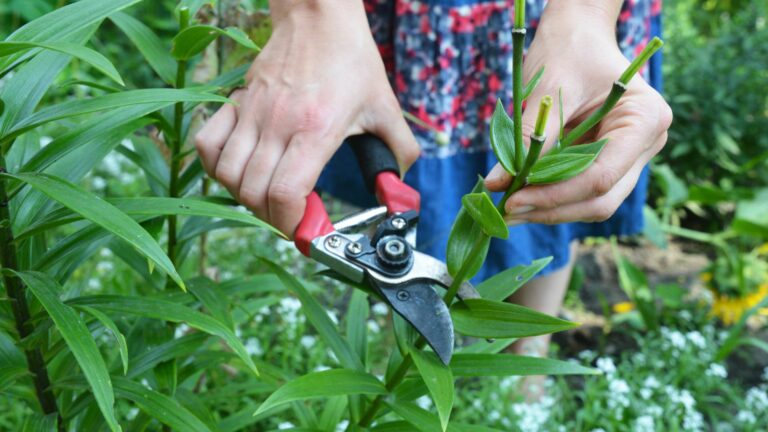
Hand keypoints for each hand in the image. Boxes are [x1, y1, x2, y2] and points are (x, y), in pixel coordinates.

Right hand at [195, 1, 418, 235]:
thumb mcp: (385, 107)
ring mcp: (252, 112)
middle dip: (274, 219)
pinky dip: (216, 168)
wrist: (319, 17)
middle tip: (295, 217)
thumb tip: (399, 189)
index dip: (293, 225)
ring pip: (227, 175)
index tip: (308, 232)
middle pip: (253, 193)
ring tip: (270, 197)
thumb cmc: (351, 60)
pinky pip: (207, 145)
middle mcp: (277, 124)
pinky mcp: (236, 102)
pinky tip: (240, 171)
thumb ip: (399, 151)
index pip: (285, 193)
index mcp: (316, 129)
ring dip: (245, 197)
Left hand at [485, 2, 671, 224]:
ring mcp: (632, 157)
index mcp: (647, 119)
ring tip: (508, 208)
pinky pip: (582, 192)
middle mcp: (647, 144)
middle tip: (506, 210)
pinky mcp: (610, 163)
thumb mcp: (549, 89)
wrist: (577, 35)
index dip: (556, 195)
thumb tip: (497, 183)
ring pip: (593, 203)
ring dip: (549, 210)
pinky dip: (552, 199)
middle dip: (551, 208)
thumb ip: (528, 137)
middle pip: (601, 198)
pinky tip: (521, 198)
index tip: (513, 199)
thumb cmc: (569, 50)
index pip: (601, 176)